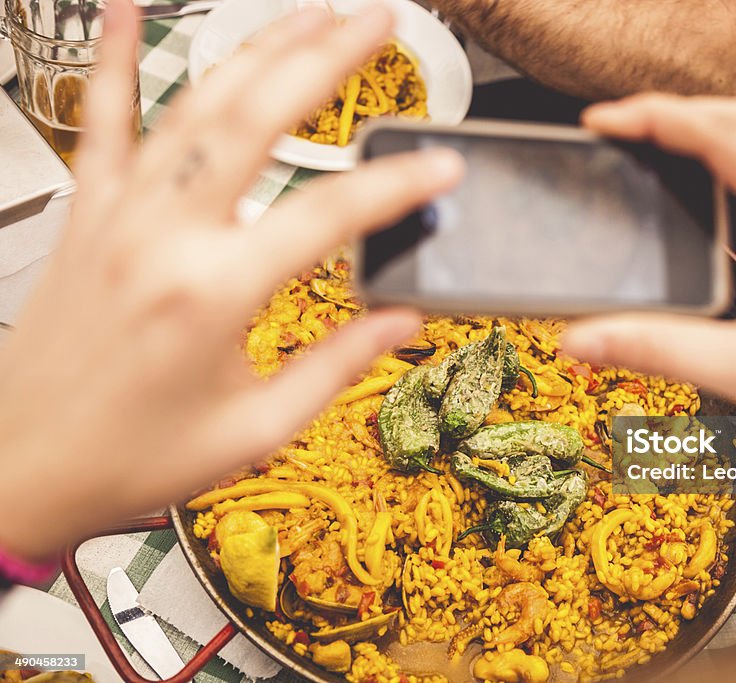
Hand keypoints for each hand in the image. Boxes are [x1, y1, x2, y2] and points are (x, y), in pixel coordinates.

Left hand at [0, 0, 462, 561]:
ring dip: (258, 49)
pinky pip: (100, 119)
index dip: (398, 185)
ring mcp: (119, 215)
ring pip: (195, 104)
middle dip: (327, 58)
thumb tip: (401, 322)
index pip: (330, 215)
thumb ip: (336, 367)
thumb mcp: (254, 433)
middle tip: (378, 22)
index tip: (442, 168)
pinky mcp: (88, 214)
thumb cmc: (131, 458)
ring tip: (311, 13)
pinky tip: (126, 7)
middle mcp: (164, 237)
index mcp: (215, 295)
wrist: (19, 466)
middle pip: (259, 119)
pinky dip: (114, 58)